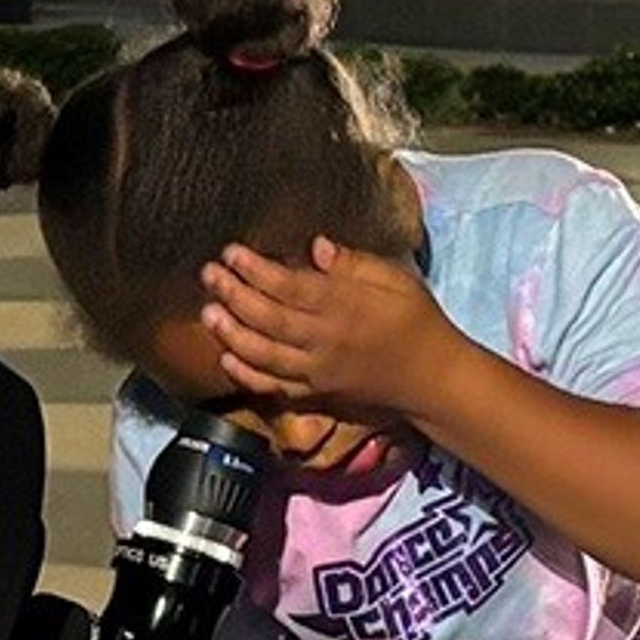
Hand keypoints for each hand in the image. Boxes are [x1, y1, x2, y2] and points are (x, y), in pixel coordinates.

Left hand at [202, 236, 459, 422]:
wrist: (432, 379)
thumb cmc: (418, 322)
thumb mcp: (397, 280)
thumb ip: (355, 264)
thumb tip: (316, 246)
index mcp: (347, 306)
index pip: (291, 286)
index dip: (256, 270)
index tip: (232, 252)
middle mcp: (327, 340)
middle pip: (269, 318)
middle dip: (233, 295)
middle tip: (209, 274)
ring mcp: (318, 370)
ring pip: (264, 354)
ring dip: (231, 334)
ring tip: (207, 313)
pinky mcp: (315, 393)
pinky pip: (274, 386)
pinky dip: (246, 375)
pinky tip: (225, 359)